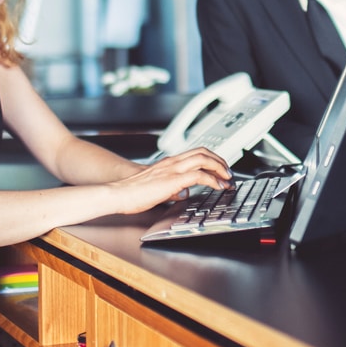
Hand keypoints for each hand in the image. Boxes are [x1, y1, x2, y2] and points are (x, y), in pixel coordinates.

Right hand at [106, 148, 231, 214]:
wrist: (118, 194)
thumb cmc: (132, 193)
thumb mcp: (157, 189)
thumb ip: (171, 189)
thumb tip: (182, 193)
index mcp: (168, 163)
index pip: (195, 153)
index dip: (211, 159)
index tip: (220, 169)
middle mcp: (172, 162)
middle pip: (203, 152)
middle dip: (220, 161)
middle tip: (228, 172)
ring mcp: (172, 169)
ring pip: (203, 159)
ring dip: (220, 168)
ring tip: (227, 179)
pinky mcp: (172, 180)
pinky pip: (199, 175)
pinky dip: (213, 180)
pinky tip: (218, 187)